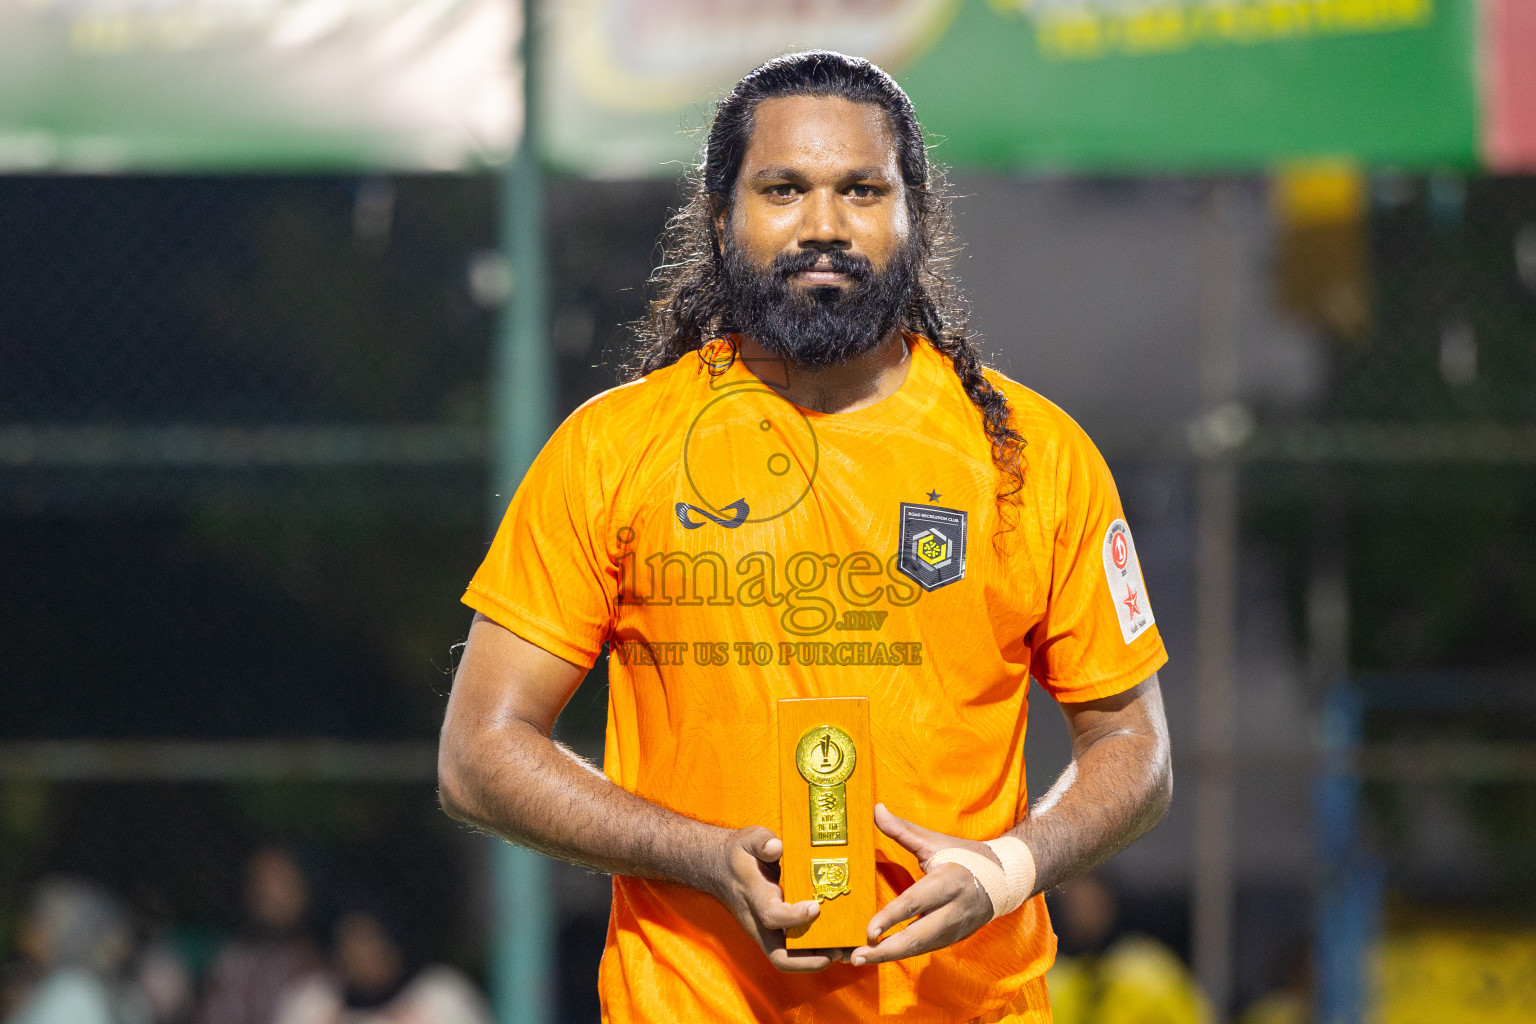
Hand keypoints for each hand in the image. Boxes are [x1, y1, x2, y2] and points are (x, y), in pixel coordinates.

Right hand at [708, 826, 844, 972]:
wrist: (719, 867)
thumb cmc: (740, 853)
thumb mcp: (749, 840)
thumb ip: (762, 842)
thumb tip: (776, 847)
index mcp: (754, 897)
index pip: (772, 915)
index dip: (794, 916)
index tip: (815, 907)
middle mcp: (758, 921)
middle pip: (780, 956)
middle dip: (810, 960)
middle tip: (838, 951)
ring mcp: (765, 930)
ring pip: (787, 959)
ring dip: (815, 960)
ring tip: (843, 951)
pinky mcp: (773, 931)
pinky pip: (791, 951)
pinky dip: (812, 952)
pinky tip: (834, 944)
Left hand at [849, 804, 997, 965]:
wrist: (1004, 878)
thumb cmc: (965, 856)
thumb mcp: (934, 841)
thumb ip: (902, 829)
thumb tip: (876, 809)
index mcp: (948, 882)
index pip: (915, 903)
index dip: (891, 918)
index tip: (869, 930)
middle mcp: (953, 910)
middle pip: (918, 937)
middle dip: (886, 950)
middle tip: (857, 957)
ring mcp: (955, 928)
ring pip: (920, 948)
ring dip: (890, 956)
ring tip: (860, 959)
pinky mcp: (954, 938)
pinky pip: (925, 949)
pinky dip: (903, 954)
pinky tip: (881, 955)